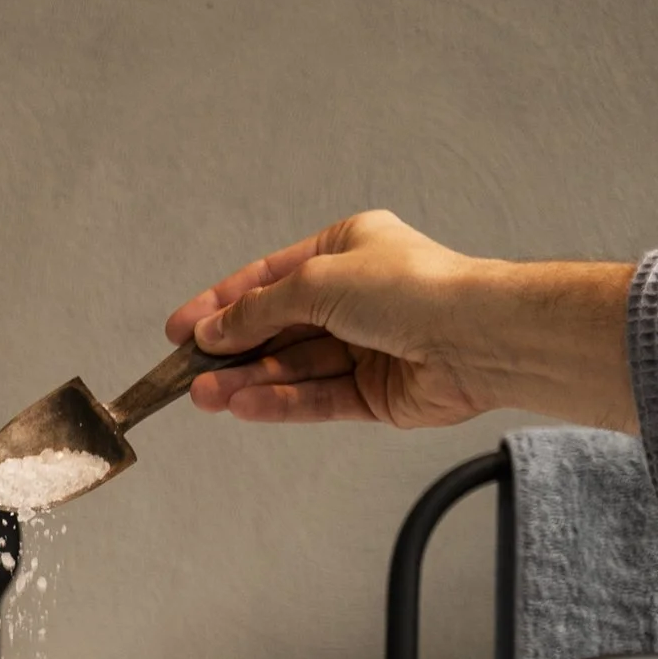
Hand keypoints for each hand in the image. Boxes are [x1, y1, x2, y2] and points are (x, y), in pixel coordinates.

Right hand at [166, 211, 637, 433]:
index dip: (221, 304)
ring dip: (248, 382)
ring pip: (293, 369)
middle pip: (277, 329)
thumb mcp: (319, 282)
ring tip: (205, 396)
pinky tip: (244, 406)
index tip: (180, 330)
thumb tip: (216, 328)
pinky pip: (316, 399)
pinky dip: (280, 403)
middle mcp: (355, 299)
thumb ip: (261, 309)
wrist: (477, 336)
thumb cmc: (415, 289)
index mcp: (345, 252)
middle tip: (186, 372)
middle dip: (231, 351)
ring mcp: (365, 349)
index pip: (269, 280)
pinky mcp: (374, 394)